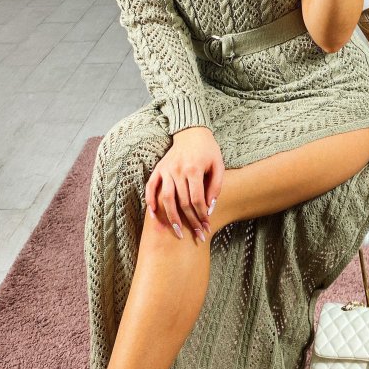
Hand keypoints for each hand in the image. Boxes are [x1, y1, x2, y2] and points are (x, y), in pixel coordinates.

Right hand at [144, 126, 224, 240]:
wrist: (192, 132)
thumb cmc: (208, 151)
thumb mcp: (218, 165)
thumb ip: (215, 186)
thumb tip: (209, 208)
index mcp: (194, 169)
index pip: (197, 199)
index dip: (202, 216)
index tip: (206, 227)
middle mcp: (178, 170)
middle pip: (183, 202)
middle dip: (191, 221)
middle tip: (197, 235)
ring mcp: (166, 170)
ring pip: (166, 198)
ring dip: (171, 217)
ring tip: (176, 232)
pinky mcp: (158, 169)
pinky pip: (151, 187)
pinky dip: (150, 201)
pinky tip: (154, 215)